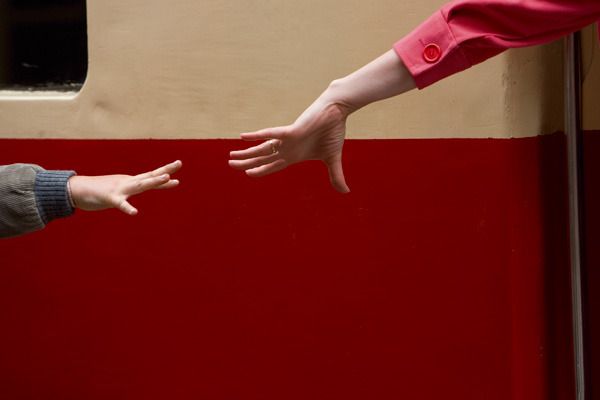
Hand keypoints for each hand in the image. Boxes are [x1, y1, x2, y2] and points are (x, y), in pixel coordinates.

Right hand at [68, 160, 181, 214]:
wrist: (75, 190)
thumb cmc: (98, 191)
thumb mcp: (119, 190)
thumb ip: (130, 189)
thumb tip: (140, 186)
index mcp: (130, 182)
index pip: (150, 176)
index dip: (165, 173)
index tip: (178, 166)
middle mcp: (127, 182)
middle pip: (150, 176)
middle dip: (165, 171)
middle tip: (179, 163)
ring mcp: (119, 189)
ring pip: (140, 185)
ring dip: (154, 181)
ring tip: (167, 177)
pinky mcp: (109, 198)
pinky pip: (120, 204)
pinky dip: (127, 208)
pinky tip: (134, 213)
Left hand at [229, 50, 414, 193]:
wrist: (337, 111)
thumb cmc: (332, 131)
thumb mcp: (333, 158)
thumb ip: (335, 176)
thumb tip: (345, 192)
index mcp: (294, 155)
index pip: (273, 165)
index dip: (260, 170)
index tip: (248, 174)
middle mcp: (287, 148)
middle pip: (262, 158)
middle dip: (246, 162)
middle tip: (230, 164)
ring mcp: (287, 140)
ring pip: (262, 149)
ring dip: (246, 153)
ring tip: (230, 156)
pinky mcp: (291, 131)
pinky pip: (271, 134)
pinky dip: (257, 136)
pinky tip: (243, 137)